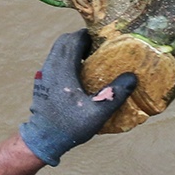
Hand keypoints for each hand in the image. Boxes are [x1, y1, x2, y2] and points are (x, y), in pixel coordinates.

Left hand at [17, 30, 137, 165]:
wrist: (42, 139)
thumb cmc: (69, 127)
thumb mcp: (97, 113)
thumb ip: (115, 95)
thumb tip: (132, 77)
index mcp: (62, 70)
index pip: (74, 40)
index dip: (90, 35)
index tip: (105, 38)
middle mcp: (51, 67)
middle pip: (64, 40)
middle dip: (82, 39)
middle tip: (100, 47)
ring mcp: (44, 73)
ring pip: (58, 50)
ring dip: (74, 48)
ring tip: (92, 59)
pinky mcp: (43, 81)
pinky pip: (56, 60)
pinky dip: (68, 58)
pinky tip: (80, 72)